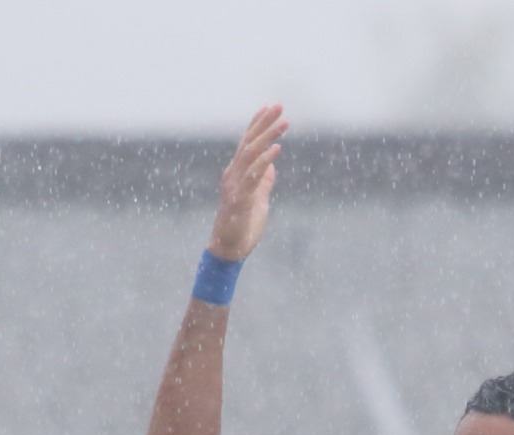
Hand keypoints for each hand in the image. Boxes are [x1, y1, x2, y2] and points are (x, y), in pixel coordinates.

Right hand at [207, 104, 287, 263]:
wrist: (229, 250)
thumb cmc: (242, 227)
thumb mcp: (258, 201)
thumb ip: (263, 183)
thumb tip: (271, 167)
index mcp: (238, 173)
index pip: (247, 142)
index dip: (258, 123)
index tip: (270, 107)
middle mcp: (234, 175)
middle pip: (249, 142)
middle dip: (264, 122)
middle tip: (279, 105)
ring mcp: (235, 186)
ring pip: (250, 154)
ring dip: (268, 136)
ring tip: (284, 122)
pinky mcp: (240, 200)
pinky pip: (253, 177)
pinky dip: (264, 161)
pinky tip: (276, 149)